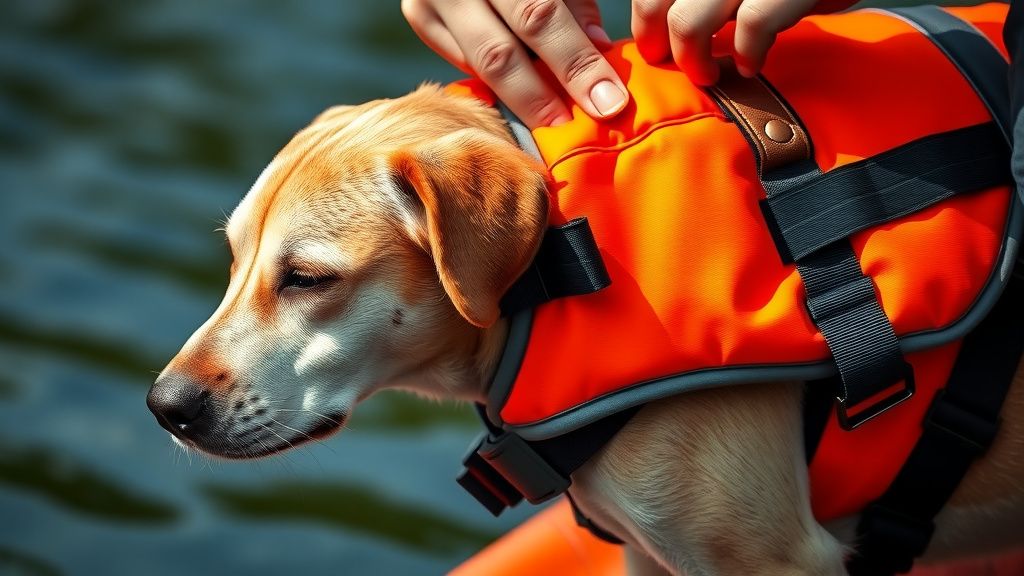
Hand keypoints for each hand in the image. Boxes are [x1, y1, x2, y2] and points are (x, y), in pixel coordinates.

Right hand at [402, 0, 629, 127]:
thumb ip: (575, 5)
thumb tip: (599, 51)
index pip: (539, 16)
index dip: (575, 63)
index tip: (608, 102)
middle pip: (500, 52)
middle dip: (542, 97)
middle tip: (571, 127)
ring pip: (477, 63)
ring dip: (519, 98)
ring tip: (552, 121)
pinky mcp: (419, 13)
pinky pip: (461, 59)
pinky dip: (495, 81)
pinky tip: (524, 97)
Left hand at [632, 0, 854, 84]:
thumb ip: (699, 3)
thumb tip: (660, 37)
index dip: (645, 22)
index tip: (656, 50)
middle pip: (656, 3)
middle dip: (661, 46)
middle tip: (683, 68)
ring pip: (689, 21)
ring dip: (694, 60)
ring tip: (710, 75)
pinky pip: (752, 24)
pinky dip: (747, 54)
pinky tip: (751, 65)